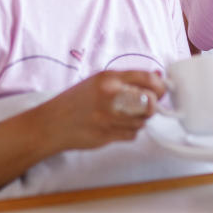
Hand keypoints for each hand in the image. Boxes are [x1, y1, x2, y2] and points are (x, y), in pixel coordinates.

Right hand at [33, 70, 165, 151]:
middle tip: (146, 105)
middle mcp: (110, 96)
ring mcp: (109, 117)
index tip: (161, 90)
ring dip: (139, 120)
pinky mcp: (108, 135)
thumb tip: (157, 76)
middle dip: (153, 106)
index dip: (160, 86)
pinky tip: (115, 126)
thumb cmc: (75, 101)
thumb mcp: (99, 82)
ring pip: (143, 121)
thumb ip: (127, 80)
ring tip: (123, 115)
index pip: (148, 79)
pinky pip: (132, 134)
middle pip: (151, 102)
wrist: (51, 124)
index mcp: (109, 78)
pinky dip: (129, 131)